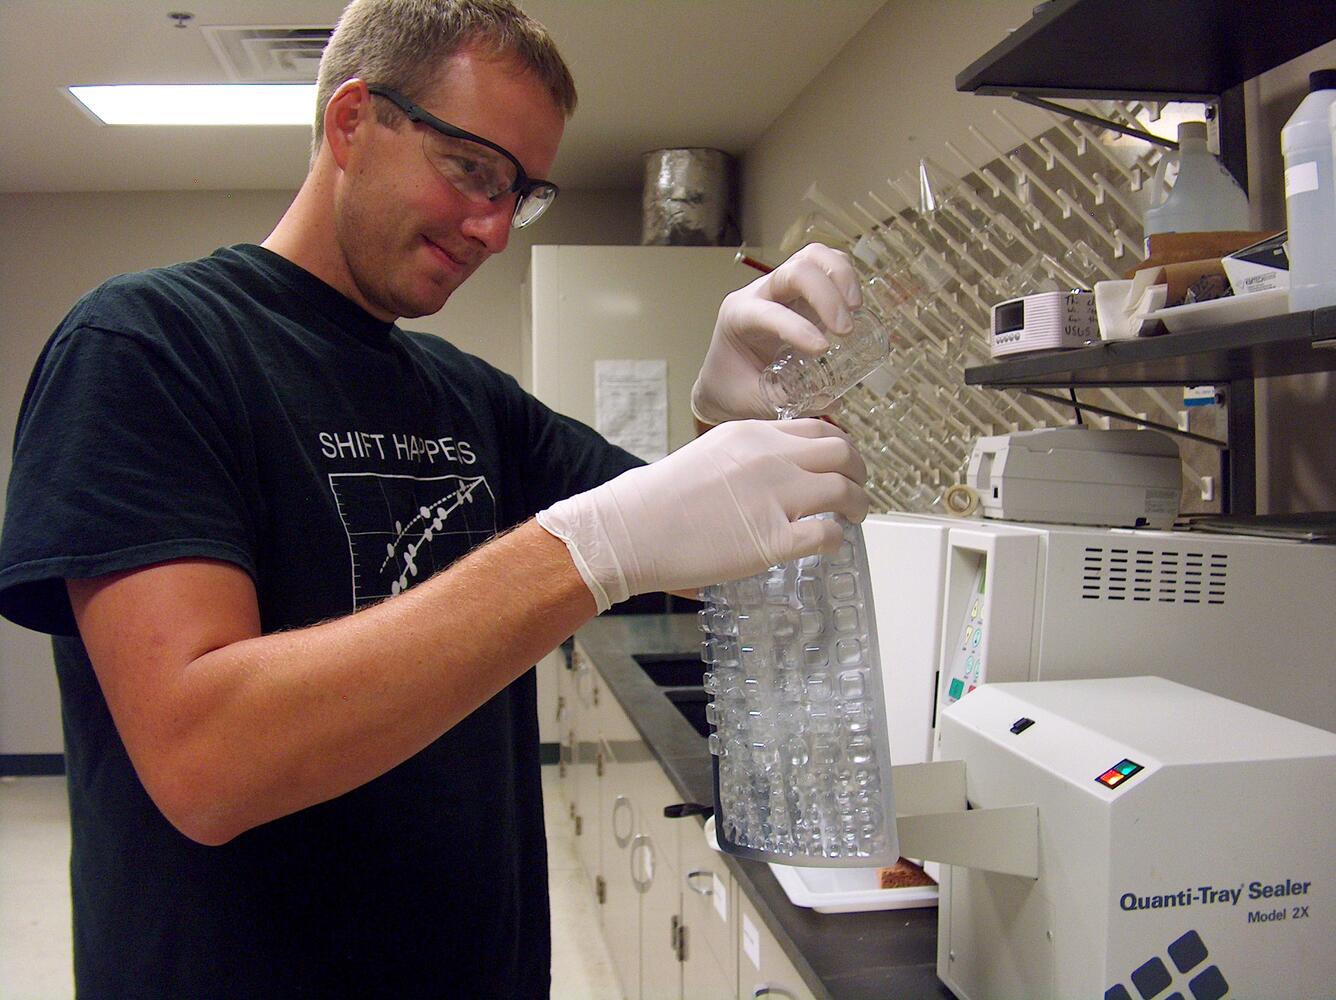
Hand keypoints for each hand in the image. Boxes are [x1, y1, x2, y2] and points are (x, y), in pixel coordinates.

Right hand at [536, 419, 868, 611]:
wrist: (630, 530)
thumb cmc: (656, 498)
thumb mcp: (708, 454)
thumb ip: (747, 458)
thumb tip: (777, 474)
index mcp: (752, 434)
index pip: (819, 429)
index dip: (840, 447)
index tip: (841, 464)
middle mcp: (770, 459)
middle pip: (843, 453)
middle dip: (859, 472)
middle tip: (856, 490)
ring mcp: (774, 499)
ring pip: (845, 491)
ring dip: (858, 505)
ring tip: (854, 517)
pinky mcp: (772, 540)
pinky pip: (827, 534)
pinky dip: (837, 539)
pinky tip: (830, 544)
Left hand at [691, 243, 862, 423]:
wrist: (723, 379)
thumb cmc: (731, 388)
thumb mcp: (749, 400)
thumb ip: (785, 400)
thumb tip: (830, 400)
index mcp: (738, 317)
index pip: (769, 312)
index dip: (797, 327)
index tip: (823, 350)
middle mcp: (759, 293)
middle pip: (795, 270)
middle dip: (825, 294)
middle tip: (846, 330)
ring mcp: (782, 288)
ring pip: (812, 257)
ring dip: (840, 276)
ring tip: (855, 308)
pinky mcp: (803, 291)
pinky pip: (825, 266)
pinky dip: (845, 276)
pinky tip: (854, 304)